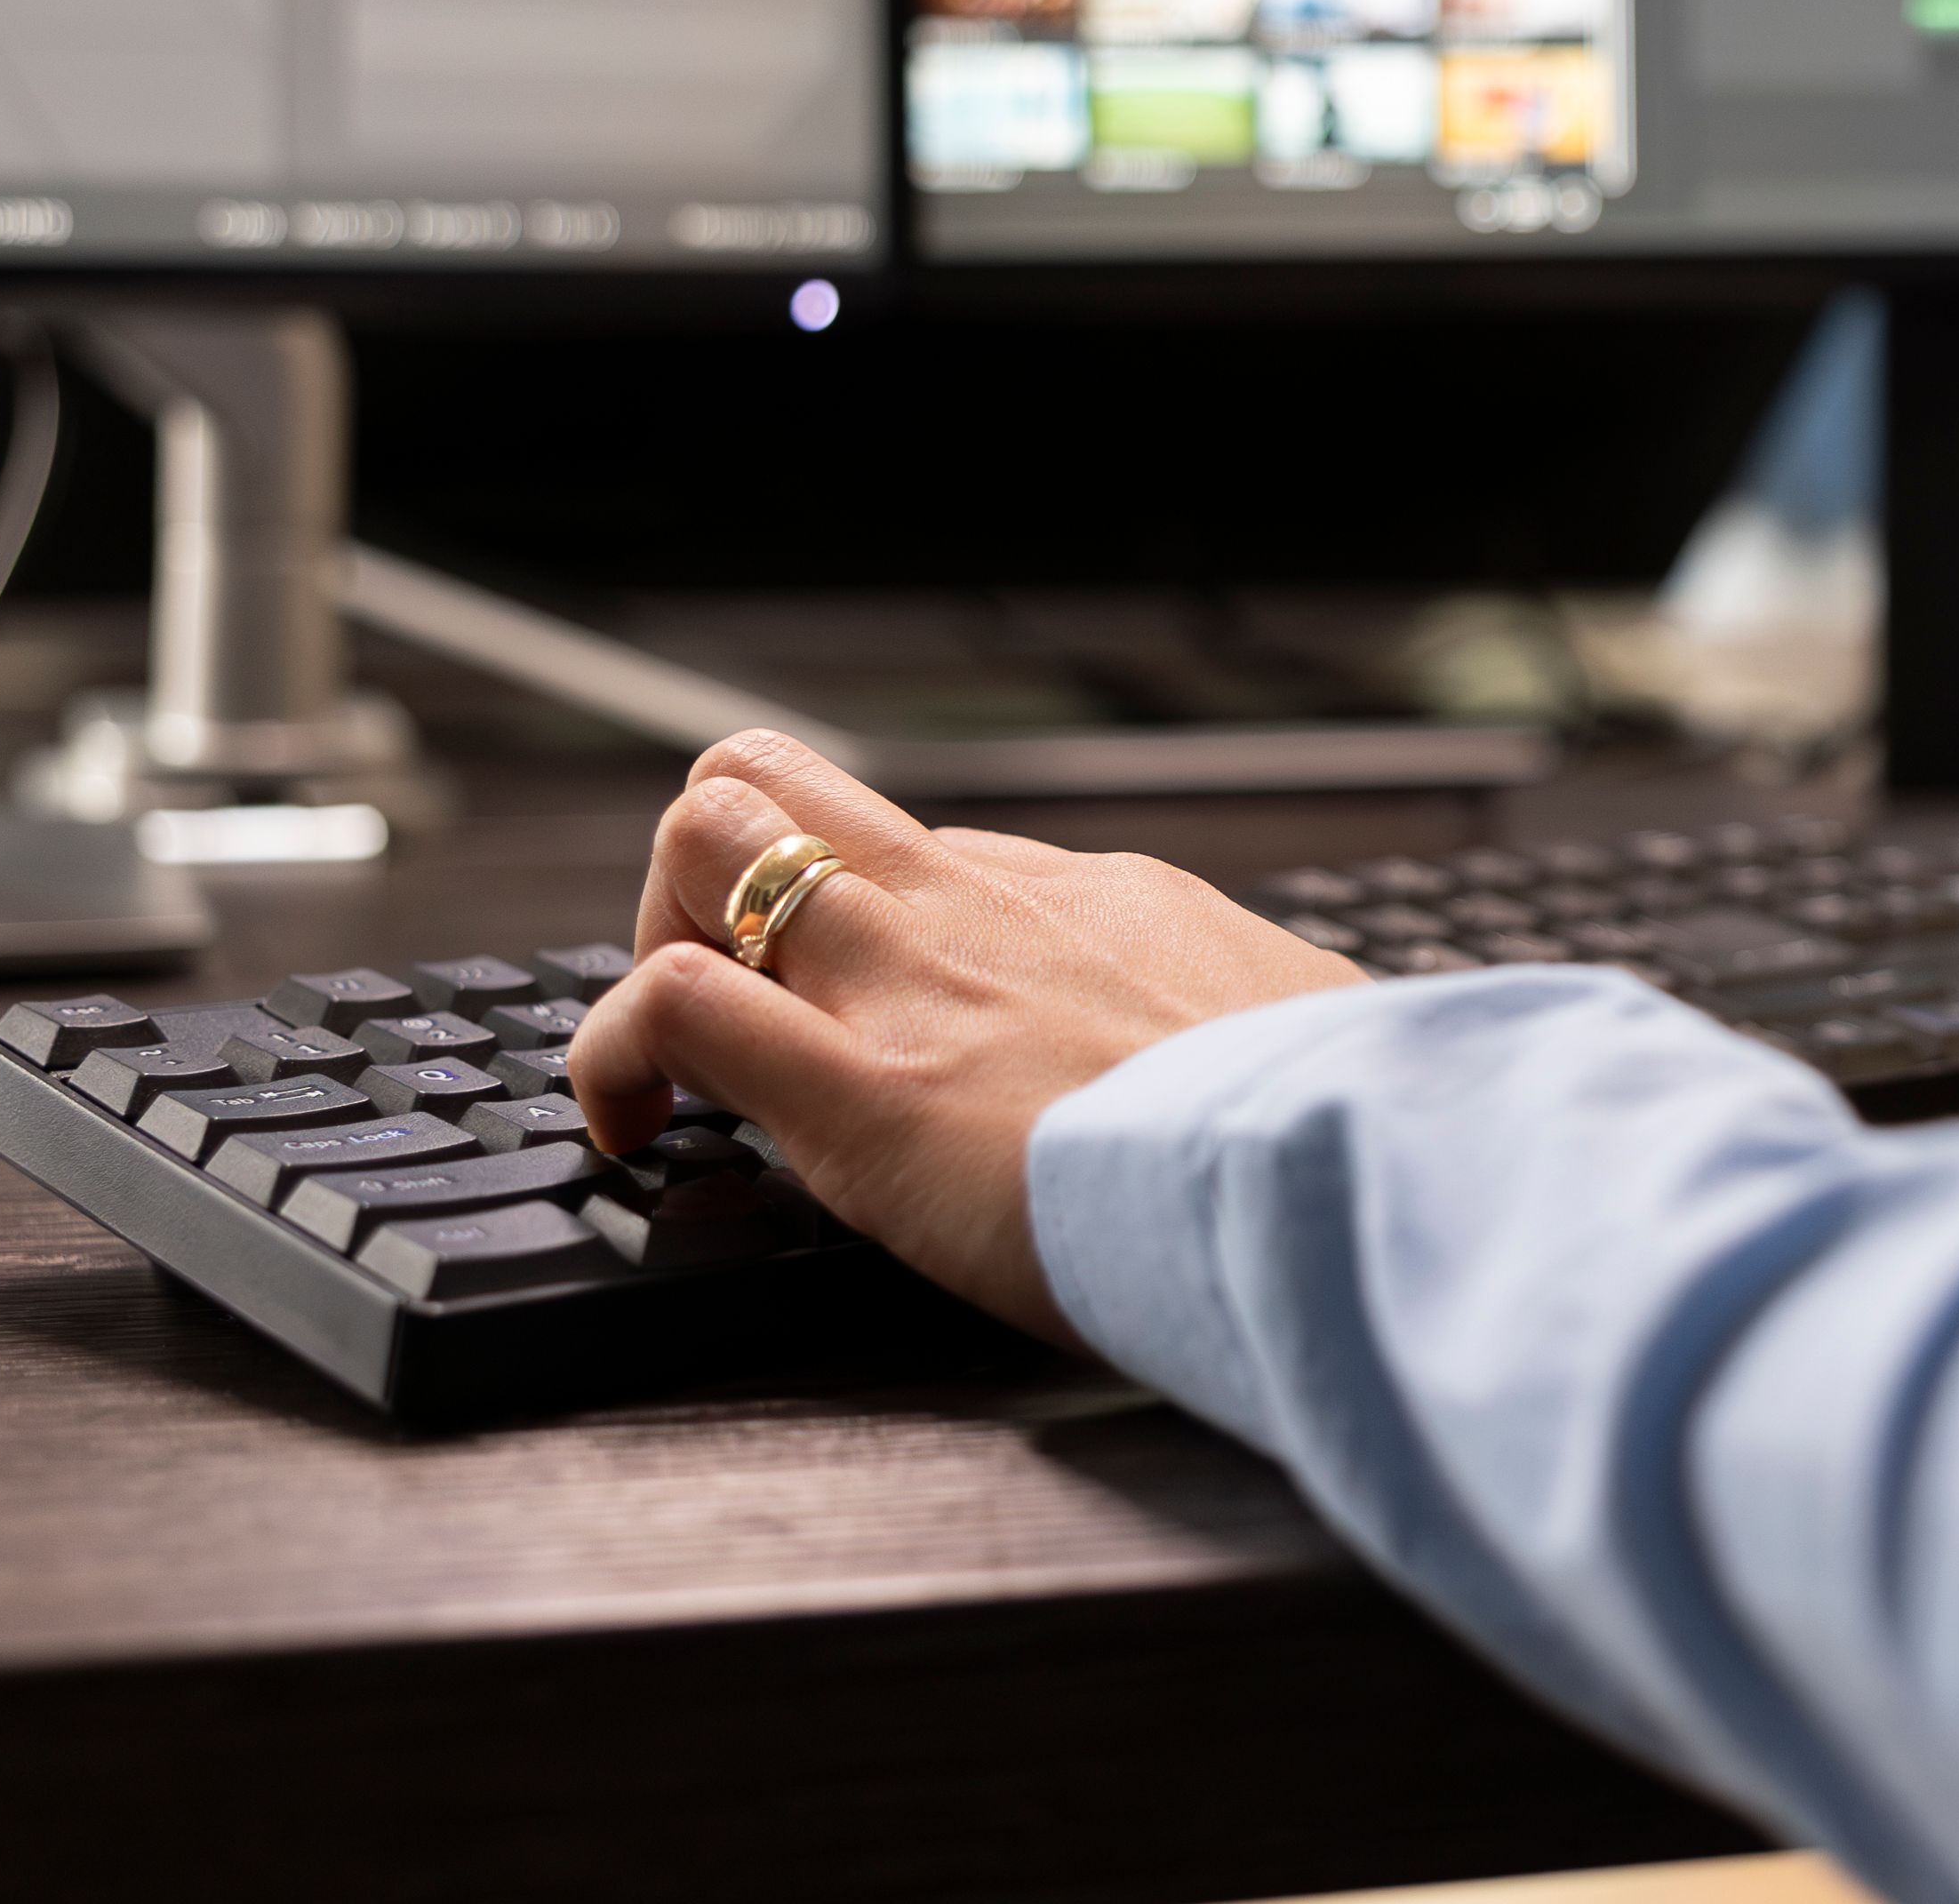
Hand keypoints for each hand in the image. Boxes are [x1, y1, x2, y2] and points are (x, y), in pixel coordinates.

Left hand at [567, 732, 1366, 1347]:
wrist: (1343, 1173)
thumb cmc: (1344, 1124)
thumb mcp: (1305, 1028)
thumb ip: (1249, 1027)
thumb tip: (1283, 1055)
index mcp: (1100, 896)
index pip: (923, 851)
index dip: (854, 922)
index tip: (857, 1013)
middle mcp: (985, 906)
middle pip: (779, 785)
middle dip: (713, 875)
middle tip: (734, 1003)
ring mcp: (913, 984)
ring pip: (705, 836)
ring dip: (653, 929)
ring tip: (672, 1058)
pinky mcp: (861, 1096)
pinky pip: (674, 1005)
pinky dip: (615, 1053)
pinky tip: (633, 1125)